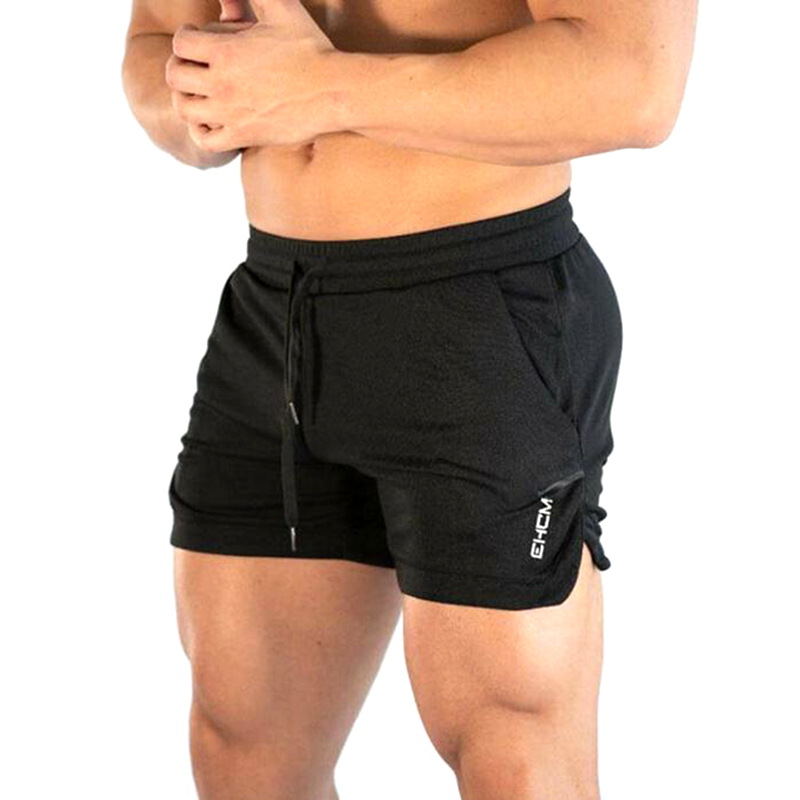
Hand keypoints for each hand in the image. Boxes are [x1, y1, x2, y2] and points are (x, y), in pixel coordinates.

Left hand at [165, 0, 340, 152]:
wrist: (332, 91)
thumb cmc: (309, 48)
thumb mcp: (281, 7)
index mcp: (226, 51)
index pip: (180, 42)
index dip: (184, 37)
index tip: (196, 38)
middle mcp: (222, 84)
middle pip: (175, 75)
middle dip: (180, 65)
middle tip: (193, 65)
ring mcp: (231, 113)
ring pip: (184, 108)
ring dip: (186, 97)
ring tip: (198, 92)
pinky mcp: (244, 136)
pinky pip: (204, 140)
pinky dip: (199, 129)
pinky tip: (210, 120)